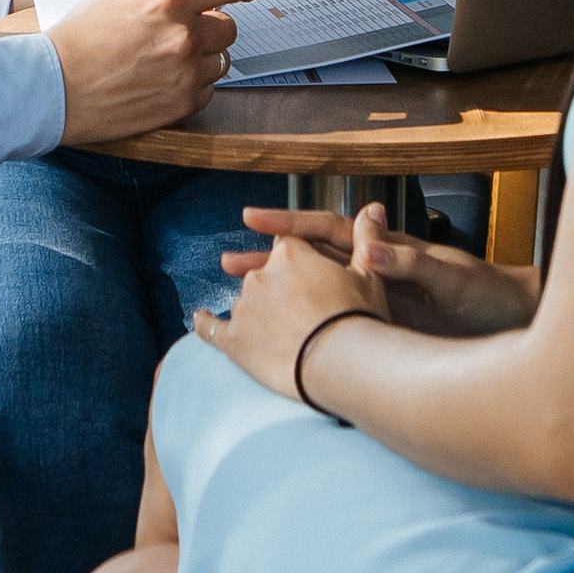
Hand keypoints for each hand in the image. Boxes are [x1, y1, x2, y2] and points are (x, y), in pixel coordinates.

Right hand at [50, 0, 257, 146]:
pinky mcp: (182, 104)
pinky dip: (191, 85)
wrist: (55, 83)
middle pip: (230, 26)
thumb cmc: (80, 34)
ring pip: (221, 60)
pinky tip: (161, 80)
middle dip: (211, 26)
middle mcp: (184, 34)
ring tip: (164, 59)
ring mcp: (186, 72)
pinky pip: (207, 90)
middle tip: (182, 31)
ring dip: (201, 57)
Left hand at [189, 229, 384, 397]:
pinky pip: (210, 328)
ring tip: (271, 330)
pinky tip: (200, 319)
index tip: (301, 269)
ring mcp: (245, 306)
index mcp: (292, 255)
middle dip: (274, 286)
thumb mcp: (370, 275)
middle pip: (262, 273)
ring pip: (244, 300)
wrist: (343, 364)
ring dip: (254, 309)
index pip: (287, 245)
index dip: (297, 259)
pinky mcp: (233, 339)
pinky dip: (204, 322)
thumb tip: (373, 208)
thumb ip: (367, 239)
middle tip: (288, 304)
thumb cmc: (361, 320)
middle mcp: (262, 274)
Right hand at [225, 200, 537, 337]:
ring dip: (285, 294)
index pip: (332, 231)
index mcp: (390, 250)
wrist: (515, 325)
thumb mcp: (451, 279)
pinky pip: (337, 322)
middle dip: (273, 261)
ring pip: (320, 293)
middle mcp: (378, 272)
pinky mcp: (385, 328)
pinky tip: (287, 339)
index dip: (292, 226)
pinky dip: (310, 326)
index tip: (253, 220)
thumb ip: (411, 263)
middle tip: (230, 262)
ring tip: (245, 301)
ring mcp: (379, 300)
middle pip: (315, 262)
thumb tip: (370, 248)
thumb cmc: (489, 296)